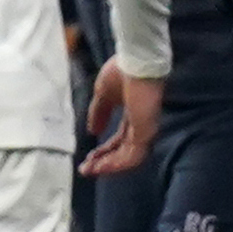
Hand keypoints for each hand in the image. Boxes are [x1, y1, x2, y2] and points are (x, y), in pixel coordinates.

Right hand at [79, 58, 163, 176]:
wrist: (136, 61)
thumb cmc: (122, 71)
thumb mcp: (103, 94)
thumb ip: (99, 113)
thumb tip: (92, 130)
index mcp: (133, 115)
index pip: (119, 139)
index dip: (104, 150)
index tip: (88, 158)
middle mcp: (141, 125)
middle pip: (123, 151)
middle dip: (103, 162)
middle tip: (86, 170)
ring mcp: (145, 129)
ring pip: (128, 157)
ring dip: (108, 166)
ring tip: (90, 170)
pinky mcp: (146, 131)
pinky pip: (132, 155)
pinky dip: (116, 163)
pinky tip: (101, 166)